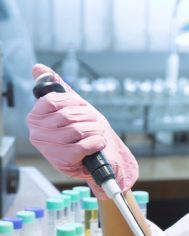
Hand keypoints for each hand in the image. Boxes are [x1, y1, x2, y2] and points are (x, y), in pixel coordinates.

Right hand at [27, 64, 137, 199]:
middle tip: (94, 121)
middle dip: (89, 116)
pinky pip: (84, 145)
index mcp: (36, 117)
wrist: (94, 158)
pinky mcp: (62, 160)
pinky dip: (97, 142)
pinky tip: (98, 142)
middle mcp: (38, 132)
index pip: (54, 100)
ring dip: (95, 129)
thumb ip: (57, 88)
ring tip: (97, 132)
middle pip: (69, 115)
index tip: (82, 106)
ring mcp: (49, 147)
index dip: (74, 101)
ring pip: (78, 130)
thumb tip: (38, 68)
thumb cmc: (82, 131)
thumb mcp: (70, 107)